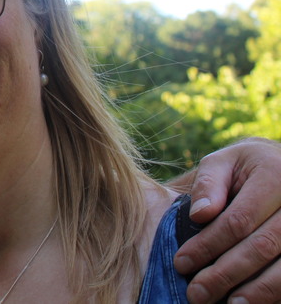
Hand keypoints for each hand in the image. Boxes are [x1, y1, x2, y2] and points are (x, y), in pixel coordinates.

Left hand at [173, 137, 280, 303]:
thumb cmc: (247, 167)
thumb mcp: (224, 162)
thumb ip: (209, 183)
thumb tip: (200, 215)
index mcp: (275, 177)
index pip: (239, 220)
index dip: (209, 244)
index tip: (181, 263)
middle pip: (262, 247)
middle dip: (226, 273)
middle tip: (197, 293)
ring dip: (257, 291)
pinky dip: (274, 292)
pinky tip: (253, 302)